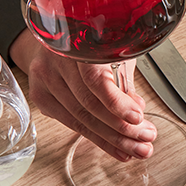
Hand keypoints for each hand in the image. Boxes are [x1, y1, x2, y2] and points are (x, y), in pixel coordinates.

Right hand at [9, 30, 155, 161]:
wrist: (60, 37)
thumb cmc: (93, 43)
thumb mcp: (116, 51)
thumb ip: (124, 80)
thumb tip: (136, 109)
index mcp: (79, 44)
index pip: (95, 79)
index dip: (117, 102)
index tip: (138, 117)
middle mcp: (57, 60)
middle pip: (88, 104)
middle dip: (122, 129)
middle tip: (145, 141)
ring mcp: (45, 78)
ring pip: (80, 118)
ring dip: (112, 139)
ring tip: (135, 148)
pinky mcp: (40, 95)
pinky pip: (70, 122)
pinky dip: (96, 137)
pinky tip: (114, 146)